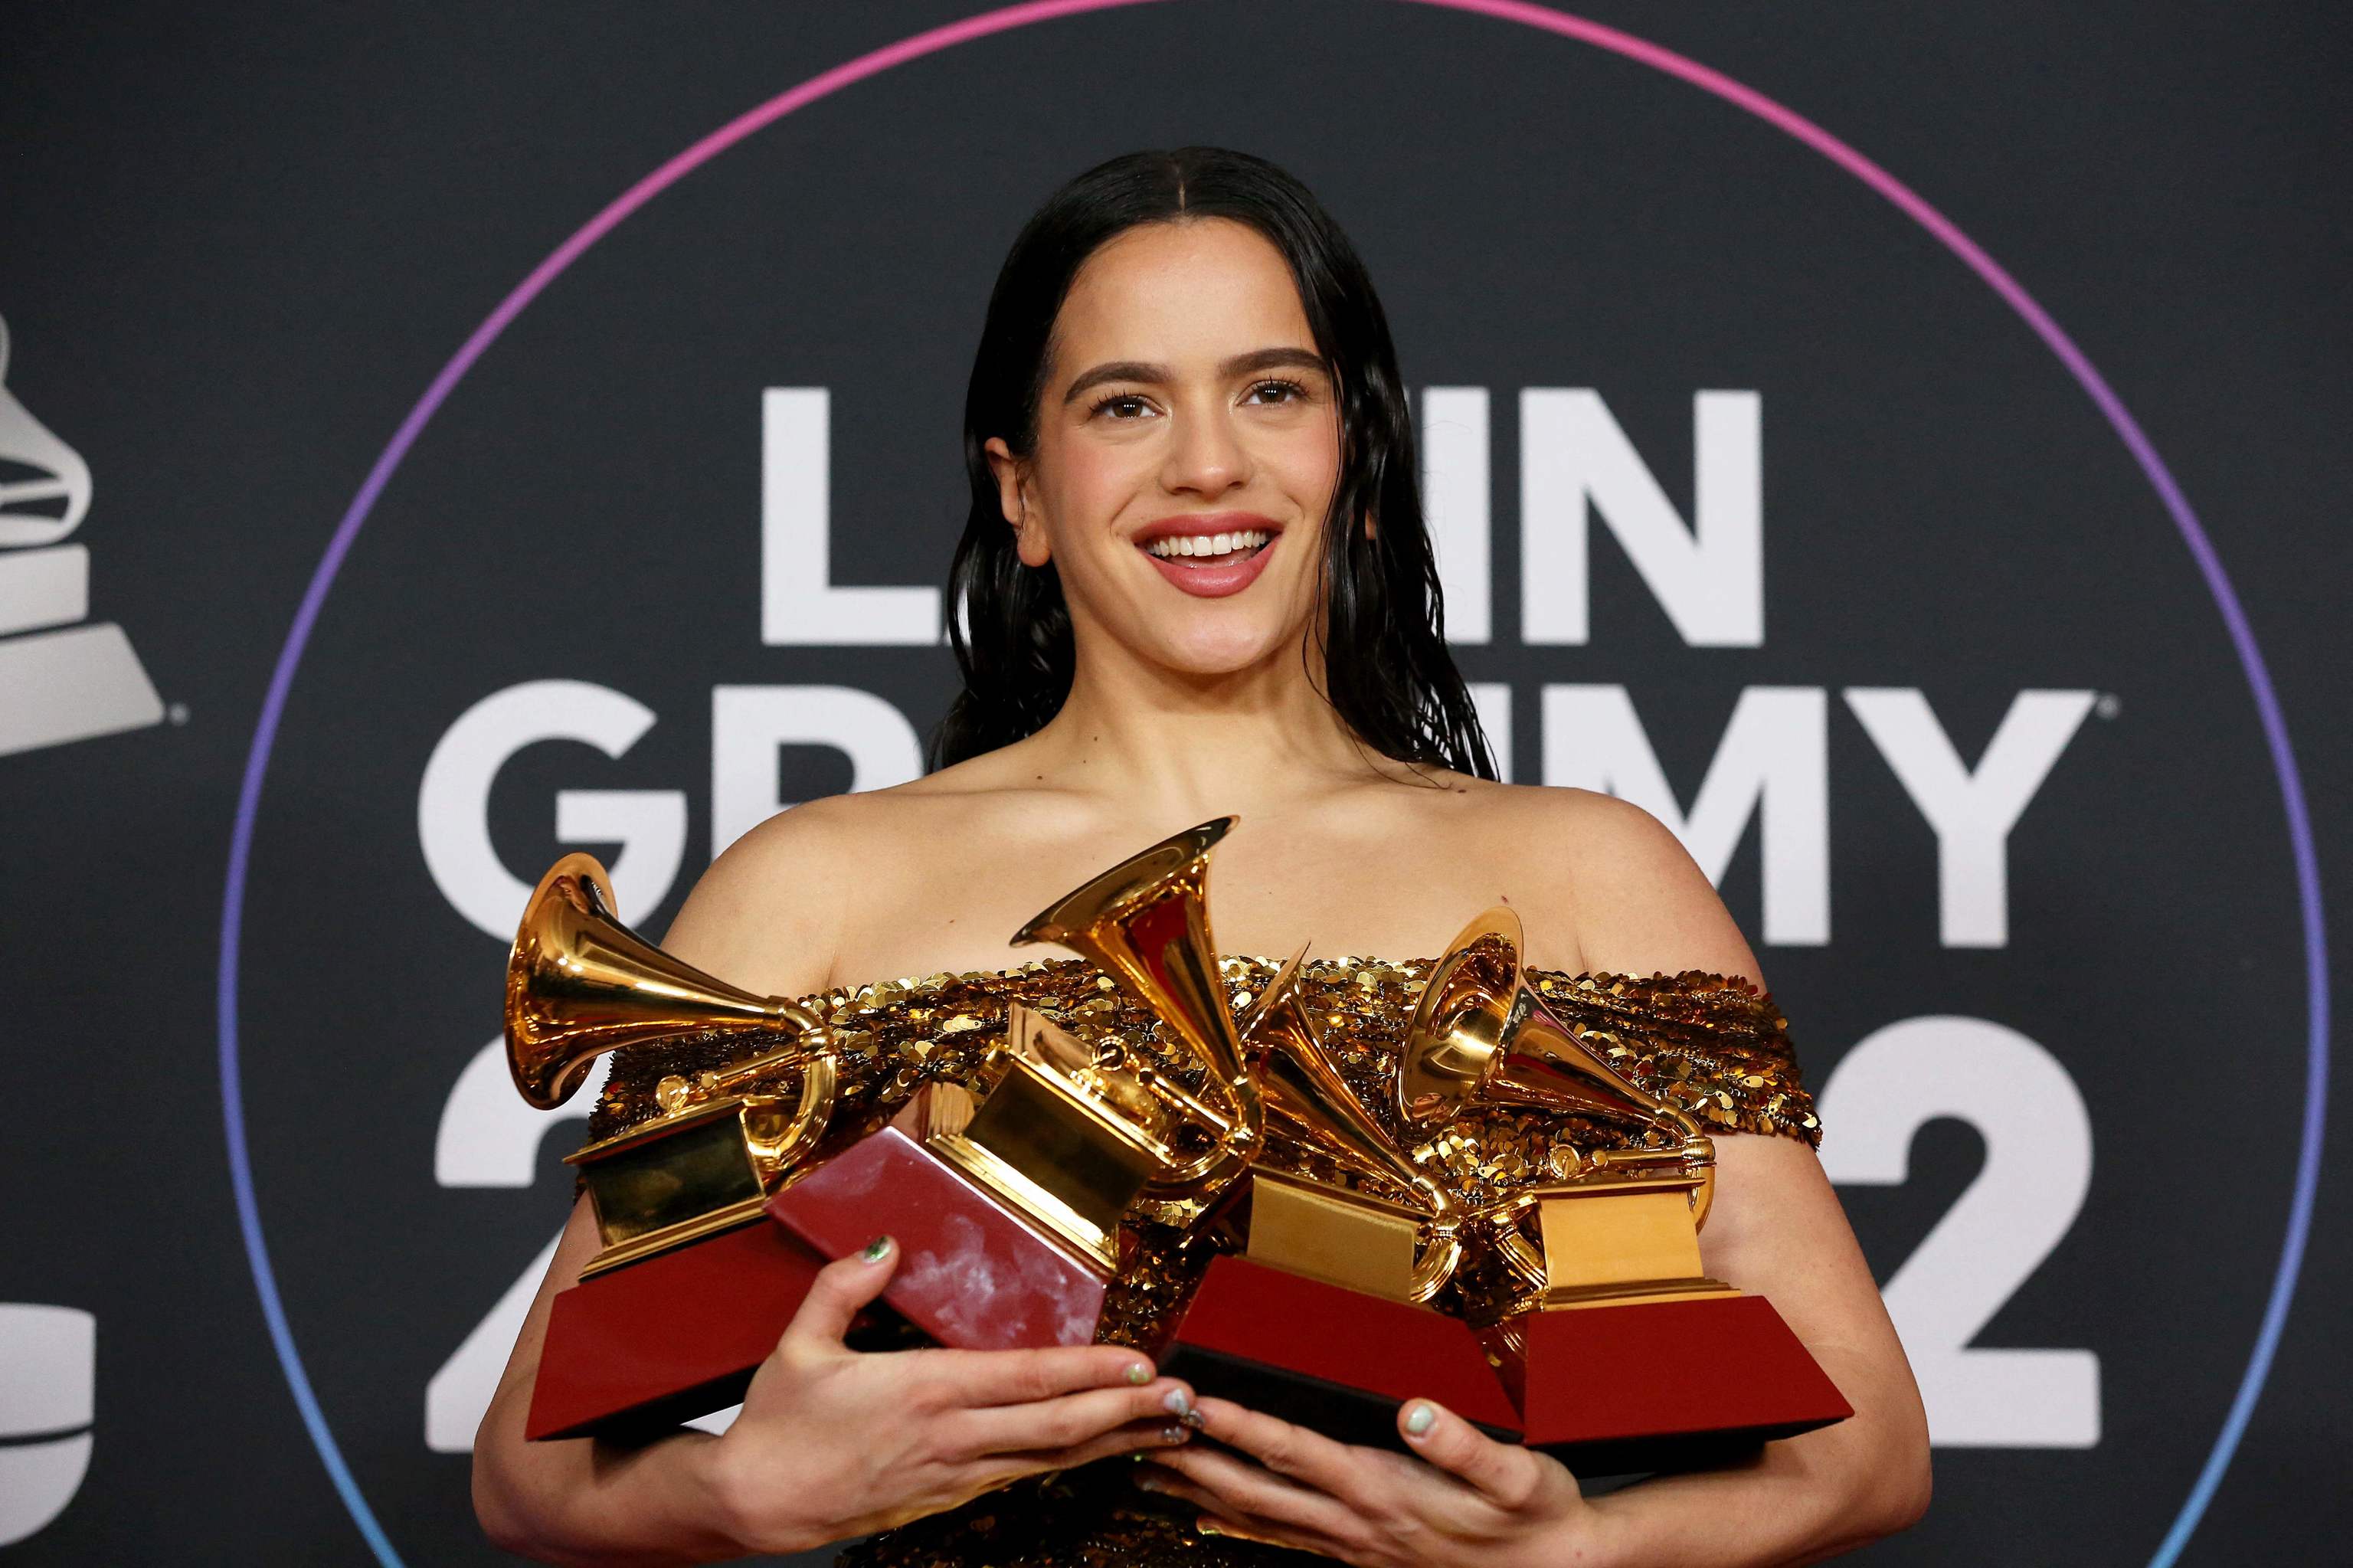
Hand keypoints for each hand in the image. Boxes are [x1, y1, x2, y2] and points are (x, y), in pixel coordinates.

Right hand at [698, 1236, 1195, 1553]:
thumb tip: (886, 1245)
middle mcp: (952, 1437)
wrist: (755, 1505)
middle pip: (1058, 1428)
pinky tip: (1103, 1452)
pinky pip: (1025, 1476)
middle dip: (1128, 1413)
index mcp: (923, 1392)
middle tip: (1185, 1398)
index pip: (1026, 1381)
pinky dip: (1073, 1462)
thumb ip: (845, 1286)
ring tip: (1167, 1425)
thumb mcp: (800, 1344)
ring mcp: (956, 1475)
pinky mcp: (950, 1498)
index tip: (1140, 1362)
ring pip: (1051, 1458)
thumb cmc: (779, 1427)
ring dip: (1114, 1440)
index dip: (1090, 1373)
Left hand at [1137, 1395, 1604, 1566]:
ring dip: (1200, 1493)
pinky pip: (1282, 1542)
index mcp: (1383, 1490)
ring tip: (1147, 1471)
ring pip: (1257, 1519)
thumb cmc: (1539, 1517)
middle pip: (1254, 1490)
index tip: (1190, 1401)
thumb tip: (1414, 1409)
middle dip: (1192, 1460)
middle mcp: (1356, 1523)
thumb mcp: (1518, 1475)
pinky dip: (1236, 1528)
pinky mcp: (1360, 1556)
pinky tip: (1207, 1521)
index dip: (1237, 1425)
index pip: (1292, 1451)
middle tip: (1136, 1433)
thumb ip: (1462, 1444)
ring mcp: (1354, 1546)